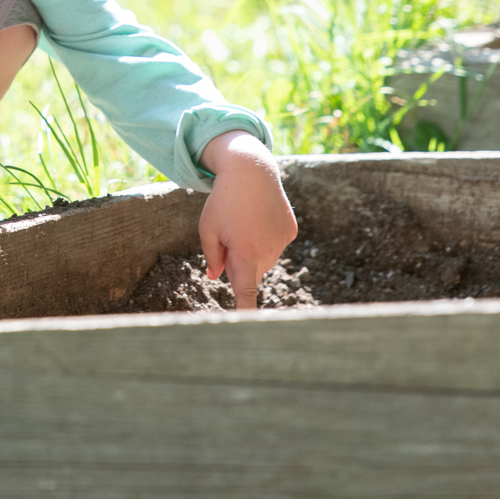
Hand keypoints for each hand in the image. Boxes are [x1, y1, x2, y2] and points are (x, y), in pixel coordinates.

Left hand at [198, 131, 297, 308]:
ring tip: (244, 223)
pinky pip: (274, 244)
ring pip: (263, 260)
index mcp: (244, 253)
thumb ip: (212, 257)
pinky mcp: (290, 231)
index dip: (246, 311)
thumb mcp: (208, 228)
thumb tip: (217, 278)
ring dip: (252, 251)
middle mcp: (267, 251)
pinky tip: (258, 217)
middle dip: (238, 264)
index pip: (245, 291)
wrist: (251, 170)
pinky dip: (266, 238)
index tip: (250, 328)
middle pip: (250, 273)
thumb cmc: (223, 201)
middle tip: (229, 236)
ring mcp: (282, 241)